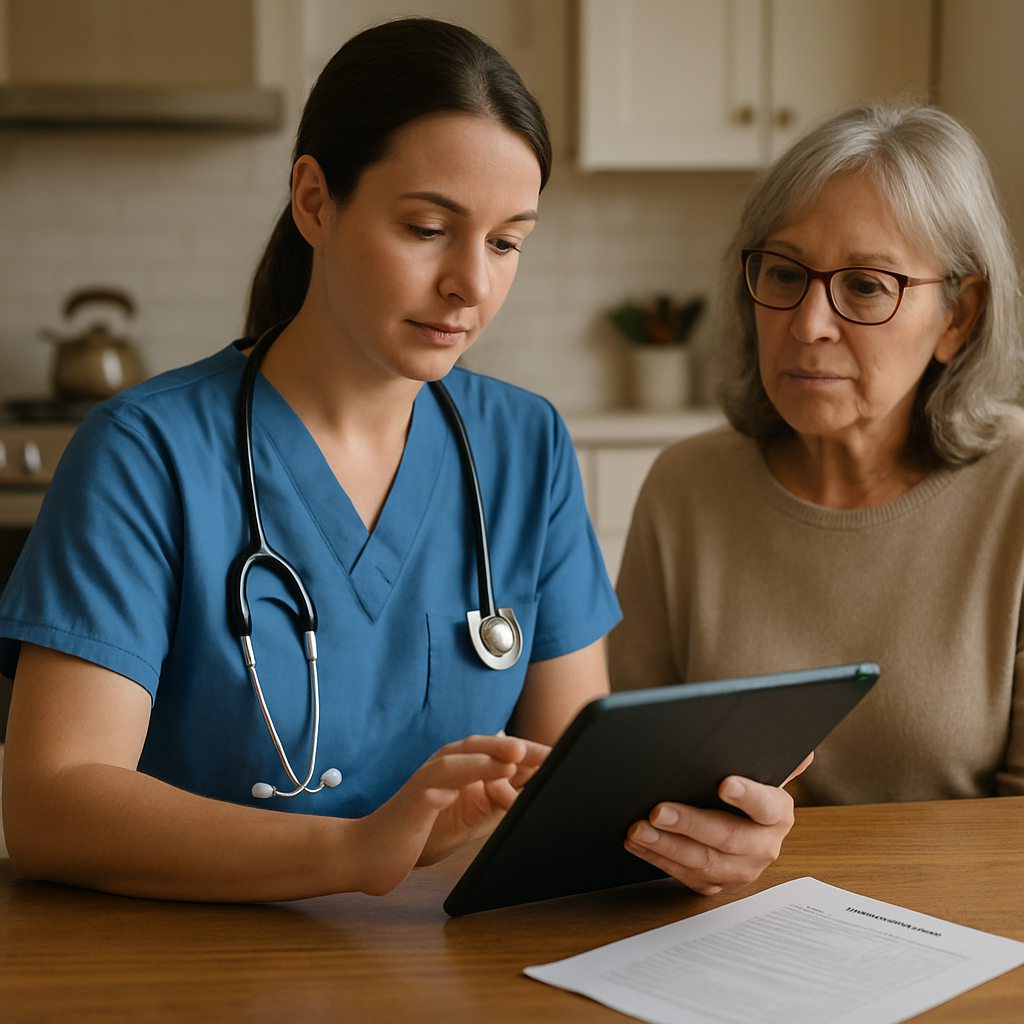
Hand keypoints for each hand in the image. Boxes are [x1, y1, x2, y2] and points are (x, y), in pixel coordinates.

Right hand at [348, 734, 547, 895]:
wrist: (370, 853)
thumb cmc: (421, 832)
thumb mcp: (473, 816)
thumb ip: (501, 801)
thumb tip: (535, 792)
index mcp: (464, 767)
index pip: (503, 755)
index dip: (534, 755)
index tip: (566, 757)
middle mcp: (447, 765)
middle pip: (485, 747)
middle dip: (518, 748)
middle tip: (549, 750)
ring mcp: (429, 779)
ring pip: (460, 760)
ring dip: (488, 756)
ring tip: (515, 755)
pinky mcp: (413, 799)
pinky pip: (434, 786)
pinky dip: (454, 782)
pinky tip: (468, 784)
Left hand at [623, 753, 811, 895]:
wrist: (745, 827)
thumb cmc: (747, 790)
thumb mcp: (764, 771)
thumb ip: (777, 758)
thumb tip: (803, 750)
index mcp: (778, 814)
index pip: (766, 805)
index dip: (748, 795)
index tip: (724, 783)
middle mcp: (764, 845)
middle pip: (727, 837)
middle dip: (689, 823)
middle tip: (657, 810)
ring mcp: (740, 869)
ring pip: (702, 861)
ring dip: (666, 845)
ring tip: (638, 828)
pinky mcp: (717, 884)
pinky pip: (685, 875)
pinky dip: (657, 859)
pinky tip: (637, 843)